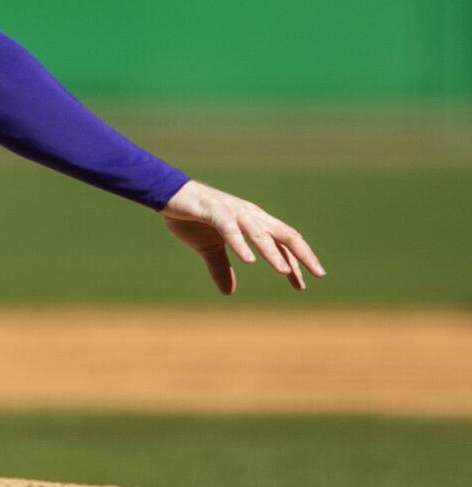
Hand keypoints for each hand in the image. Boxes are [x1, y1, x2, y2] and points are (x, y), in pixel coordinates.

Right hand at [159, 179, 325, 295]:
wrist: (168, 194)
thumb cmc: (192, 217)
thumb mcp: (208, 248)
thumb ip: (221, 268)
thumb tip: (229, 292)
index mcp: (253, 222)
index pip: (282, 243)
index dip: (295, 263)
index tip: (302, 285)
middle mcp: (250, 216)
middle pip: (284, 235)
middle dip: (302, 254)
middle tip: (318, 274)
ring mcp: (234, 212)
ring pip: (260, 234)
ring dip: (273, 253)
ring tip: (284, 271)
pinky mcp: (214, 212)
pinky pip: (231, 229)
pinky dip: (241, 244)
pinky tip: (249, 260)